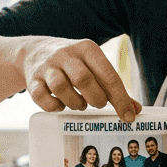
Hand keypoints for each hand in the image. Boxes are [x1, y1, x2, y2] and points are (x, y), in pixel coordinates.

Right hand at [19, 37, 141, 121]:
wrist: (35, 51)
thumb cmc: (73, 63)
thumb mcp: (94, 66)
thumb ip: (113, 87)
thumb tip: (134, 111)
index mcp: (87, 49)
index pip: (108, 75)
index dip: (120, 99)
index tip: (128, 116)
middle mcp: (66, 54)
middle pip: (83, 79)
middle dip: (95, 98)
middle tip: (98, 104)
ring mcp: (47, 66)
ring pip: (60, 87)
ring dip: (74, 103)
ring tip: (79, 104)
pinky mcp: (32, 79)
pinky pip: (41, 97)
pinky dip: (53, 106)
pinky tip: (60, 105)